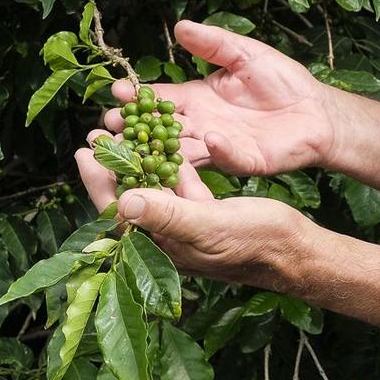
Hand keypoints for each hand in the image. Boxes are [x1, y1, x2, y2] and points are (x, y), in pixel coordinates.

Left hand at [74, 140, 316, 288]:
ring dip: (138, 160)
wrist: (295, 250)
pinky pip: (179, 186)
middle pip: (130, 197)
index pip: (117, 212)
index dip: (98, 181)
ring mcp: (186, 225)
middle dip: (113, 166)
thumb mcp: (208, 224)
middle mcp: (168, 236)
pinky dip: (170, 164)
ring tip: (124, 129)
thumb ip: (167, 214)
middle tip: (98, 132)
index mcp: (161, 245)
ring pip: (153, 188)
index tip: (85, 150)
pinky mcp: (205, 213)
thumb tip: (123, 202)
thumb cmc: (255, 242)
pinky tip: (164, 142)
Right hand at [99, 19, 342, 177]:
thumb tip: (180, 27)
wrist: (317, 110)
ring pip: (181, 152)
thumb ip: (213, 43)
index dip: (137, 97)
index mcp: (196, 99)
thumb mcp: (244, 53)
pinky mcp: (243, 161)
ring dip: (161, 150)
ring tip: (141, 146)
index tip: (116, 92)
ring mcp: (219, 147)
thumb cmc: (281, 81)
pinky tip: (208, 139)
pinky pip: (225, 158)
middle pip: (159, 130)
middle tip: (110, 127)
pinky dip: (216, 150)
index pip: (158, 99)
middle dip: (134, 129)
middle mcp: (200, 125)